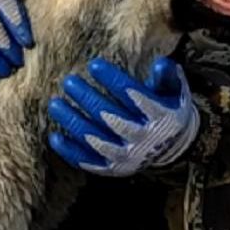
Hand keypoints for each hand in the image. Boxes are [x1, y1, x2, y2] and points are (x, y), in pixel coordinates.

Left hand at [47, 57, 199, 176]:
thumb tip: (161, 62)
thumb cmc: (168, 110)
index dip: (113, 80)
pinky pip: (88, 161)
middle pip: (110, 117)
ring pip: (95, 140)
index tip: (94, 65)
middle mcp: (141, 138)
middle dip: (87, 98)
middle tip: (69, 81)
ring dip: (73, 122)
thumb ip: (168, 77)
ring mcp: (126, 156)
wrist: (173, 147)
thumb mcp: (175, 92)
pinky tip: (55, 137)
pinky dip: (70, 151)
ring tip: (54, 104)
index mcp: (158, 117)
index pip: (133, 96)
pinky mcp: (113, 168)